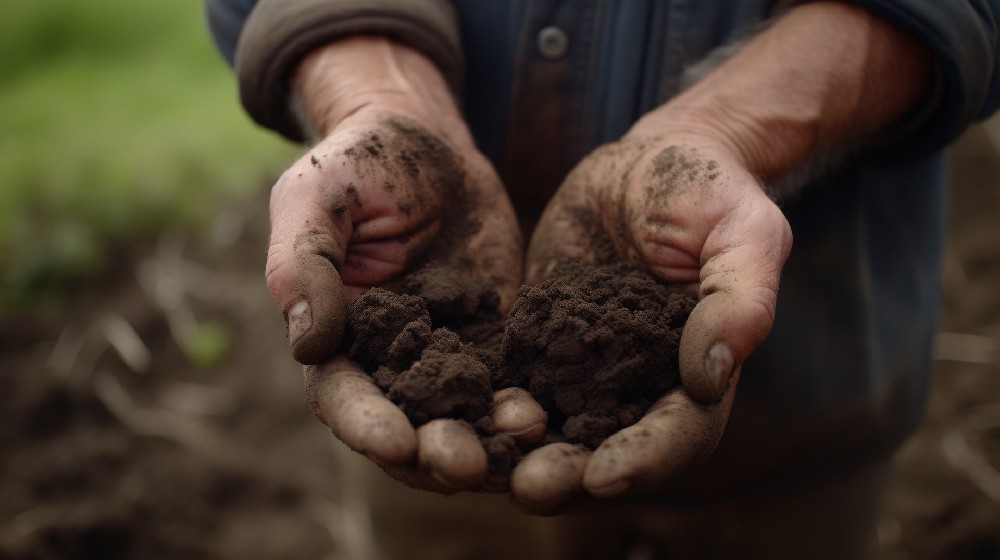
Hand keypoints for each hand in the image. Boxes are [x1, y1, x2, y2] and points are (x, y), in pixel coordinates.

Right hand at [265, 38, 543, 492]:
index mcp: (335, 337)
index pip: (343, 397)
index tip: (397, 441)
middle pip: (409, 426)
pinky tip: (557, 411)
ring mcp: (447, 355)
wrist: (431, 143)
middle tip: (469, 463)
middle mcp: (390, 361)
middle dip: (437, 450)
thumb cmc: (359, 163)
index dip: (366, 424)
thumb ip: (303, 264)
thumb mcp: (316, 197)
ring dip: (492, 439)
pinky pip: (513, 382)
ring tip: (527, 435)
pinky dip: (531, 403)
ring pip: (466, 417)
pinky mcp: (496, 339)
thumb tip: (306, 342)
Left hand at [512, 128, 791, 513]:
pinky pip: (509, 381)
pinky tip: (446, 413)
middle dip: (569, 473)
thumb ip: (739, 301)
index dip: (645, 458)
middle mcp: (639, 383)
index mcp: (698, 371)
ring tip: (477, 464)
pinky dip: (481, 403)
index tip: (604, 475)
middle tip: (528, 487)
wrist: (643, 162)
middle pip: (607, 448)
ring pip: (551, 427)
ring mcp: (585, 367)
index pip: (679, 433)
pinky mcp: (539, 342)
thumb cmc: (707, 190)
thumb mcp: (742, 232)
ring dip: (515, 453)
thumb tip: (711, 378)